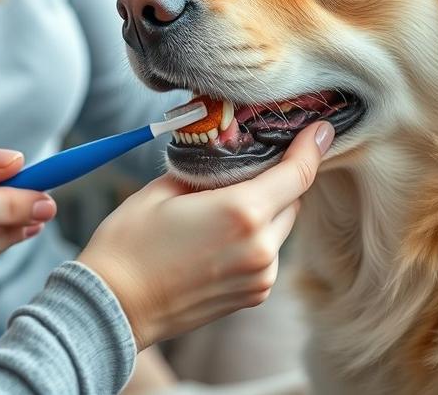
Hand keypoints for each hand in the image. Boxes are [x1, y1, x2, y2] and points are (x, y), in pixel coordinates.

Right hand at [78, 121, 333, 349]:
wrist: (114, 307)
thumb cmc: (130, 244)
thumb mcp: (163, 189)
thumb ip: (207, 168)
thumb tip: (229, 150)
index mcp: (242, 213)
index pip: (297, 173)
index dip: (313, 146)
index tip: (322, 129)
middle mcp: (261, 248)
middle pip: (293, 199)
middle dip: (278, 178)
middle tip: (248, 163)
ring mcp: (260, 277)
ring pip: (282, 227)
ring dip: (266, 209)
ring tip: (224, 202)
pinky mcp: (254, 295)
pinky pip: (269, 253)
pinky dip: (256, 236)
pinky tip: (220, 233)